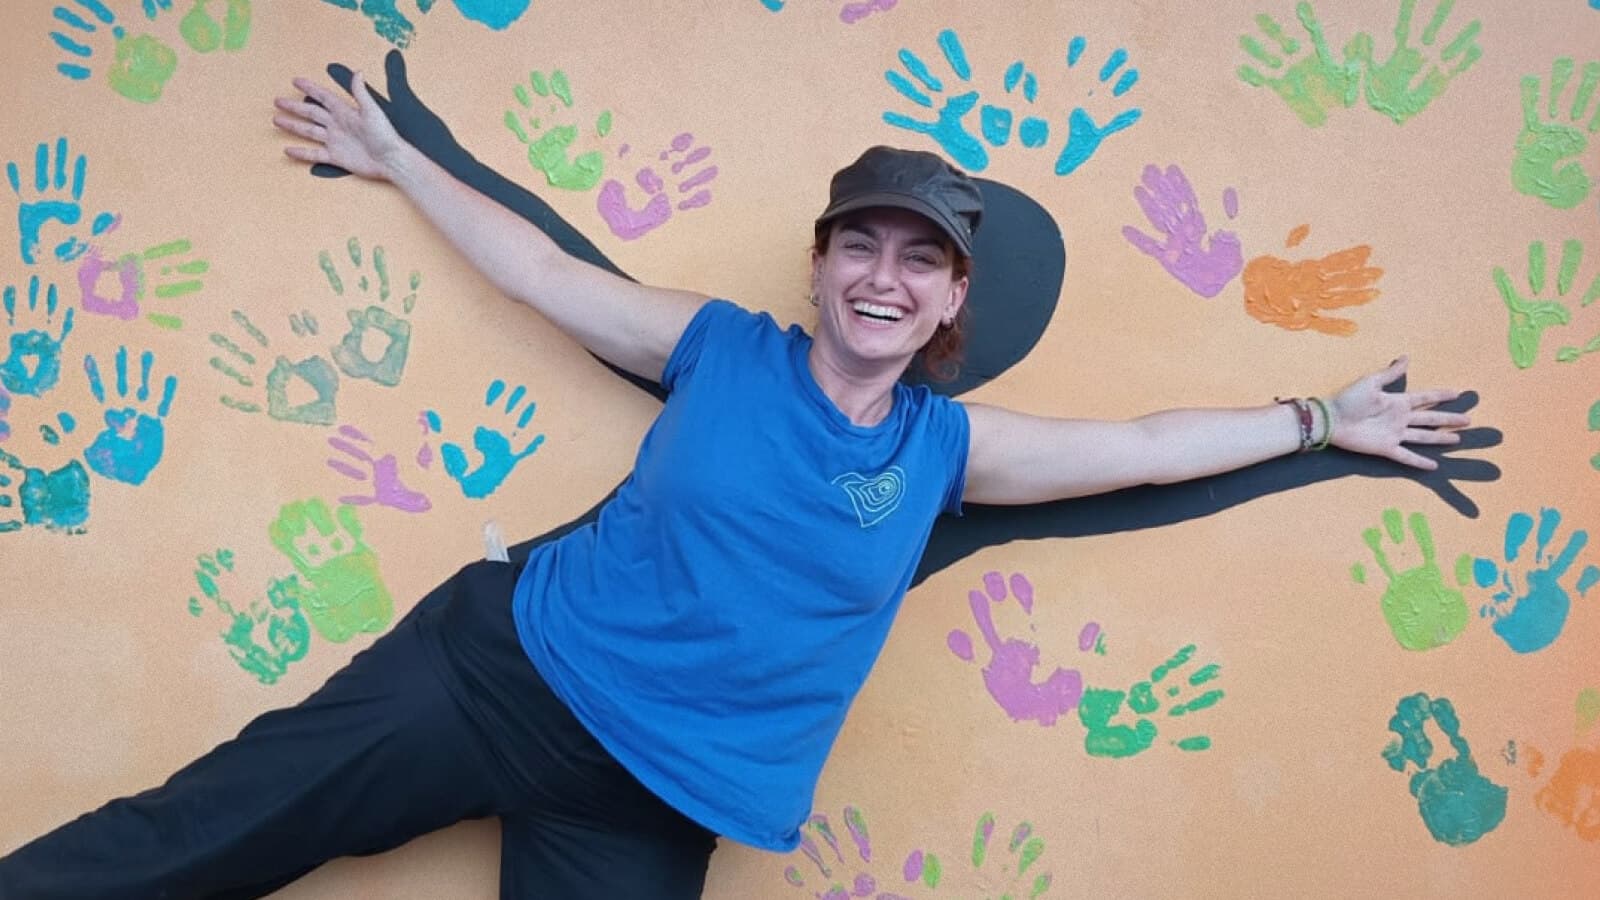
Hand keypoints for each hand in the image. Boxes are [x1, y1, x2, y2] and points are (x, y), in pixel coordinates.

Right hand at [274, 71, 408, 180]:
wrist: (391, 160)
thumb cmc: (385, 135)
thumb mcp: (372, 111)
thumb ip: (361, 93)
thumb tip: (358, 72)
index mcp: (345, 112)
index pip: (324, 97)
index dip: (310, 88)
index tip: (296, 81)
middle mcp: (338, 125)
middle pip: (311, 113)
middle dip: (294, 107)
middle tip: (278, 101)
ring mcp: (335, 141)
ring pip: (309, 131)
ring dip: (293, 126)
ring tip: (277, 120)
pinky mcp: (336, 157)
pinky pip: (314, 154)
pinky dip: (301, 153)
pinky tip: (288, 150)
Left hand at [1328, 356, 1466, 469]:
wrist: (1331, 419)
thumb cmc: (1348, 399)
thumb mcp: (1371, 382)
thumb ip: (1391, 373)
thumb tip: (1407, 357)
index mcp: (1398, 401)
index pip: (1425, 397)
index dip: (1441, 395)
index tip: (1458, 393)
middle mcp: (1400, 418)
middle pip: (1430, 418)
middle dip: (1449, 419)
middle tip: (1468, 420)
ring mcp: (1395, 434)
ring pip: (1424, 437)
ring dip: (1440, 438)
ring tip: (1458, 439)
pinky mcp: (1386, 448)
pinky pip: (1406, 456)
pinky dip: (1420, 462)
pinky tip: (1434, 466)